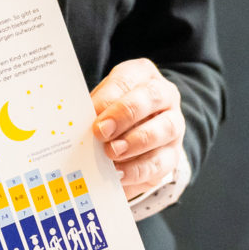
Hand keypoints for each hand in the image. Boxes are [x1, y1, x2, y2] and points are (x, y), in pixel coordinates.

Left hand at [91, 59, 185, 198]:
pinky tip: (119, 174)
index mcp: (142, 75)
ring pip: (165, 128)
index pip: (126, 81)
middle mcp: (164, 95)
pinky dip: (138, 169)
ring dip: (136, 141)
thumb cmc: (113, 113)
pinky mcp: (173, 154)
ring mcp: (173, 124)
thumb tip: (74, 124)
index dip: (108, 98)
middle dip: (125, 114)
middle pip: (151, 97)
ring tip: (112, 152)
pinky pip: (161, 162)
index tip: (91, 114)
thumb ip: (93, 112)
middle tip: (101, 131)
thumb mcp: (101, 105)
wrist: (138, 133)